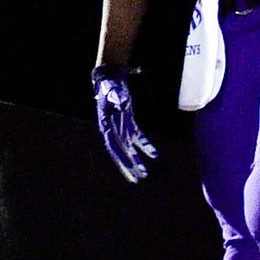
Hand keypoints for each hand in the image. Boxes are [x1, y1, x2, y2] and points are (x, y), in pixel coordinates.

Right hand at [92, 66, 155, 183]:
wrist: (110, 80)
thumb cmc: (110, 86)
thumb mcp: (112, 90)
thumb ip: (117, 97)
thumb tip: (123, 102)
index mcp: (106, 126)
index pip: (114, 146)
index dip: (122, 158)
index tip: (130, 167)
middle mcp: (112, 130)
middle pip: (120, 152)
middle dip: (128, 166)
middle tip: (137, 179)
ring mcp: (120, 128)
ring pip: (128, 149)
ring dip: (136, 161)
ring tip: (144, 174)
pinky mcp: (128, 124)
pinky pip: (137, 138)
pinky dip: (145, 146)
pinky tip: (153, 154)